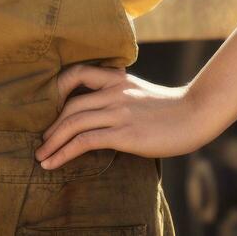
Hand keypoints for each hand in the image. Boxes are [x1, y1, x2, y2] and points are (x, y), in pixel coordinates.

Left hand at [35, 63, 215, 169]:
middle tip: (41, 142)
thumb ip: (118, 94)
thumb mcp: (139, 92)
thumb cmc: (170, 108)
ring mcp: (119, 111)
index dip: (56, 88)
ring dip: (51, 142)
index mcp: (118, 78)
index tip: (46, 107)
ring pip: (73, 123)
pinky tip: (53, 163)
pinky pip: (85, 141)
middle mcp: (114, 91)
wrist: (196, 114)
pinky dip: (63, 153)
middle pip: (69, 104)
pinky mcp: (124, 133)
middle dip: (50, 126)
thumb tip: (96, 109)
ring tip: (41, 157)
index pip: (77, 73)